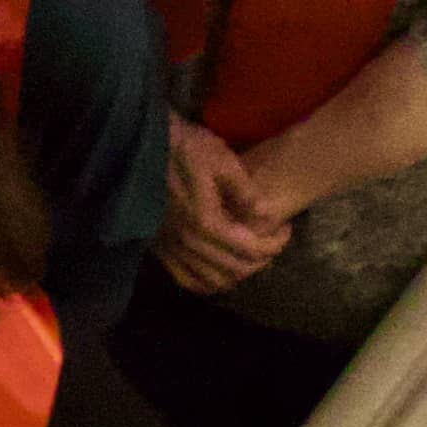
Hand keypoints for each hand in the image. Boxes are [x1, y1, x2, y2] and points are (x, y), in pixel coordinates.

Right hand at [158, 118, 289, 292]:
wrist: (141, 144)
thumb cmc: (183, 146)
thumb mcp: (221, 158)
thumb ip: (246, 191)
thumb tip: (267, 216)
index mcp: (206, 222)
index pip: (251, 249)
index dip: (275, 243)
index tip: (286, 228)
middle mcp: (188, 243)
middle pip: (235, 269)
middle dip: (261, 258)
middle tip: (272, 242)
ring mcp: (171, 248)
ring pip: (211, 281)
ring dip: (236, 274)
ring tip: (248, 256)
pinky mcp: (159, 248)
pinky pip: (185, 279)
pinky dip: (205, 282)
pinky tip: (217, 270)